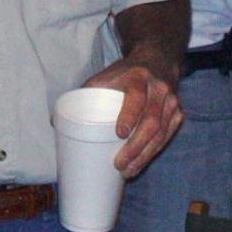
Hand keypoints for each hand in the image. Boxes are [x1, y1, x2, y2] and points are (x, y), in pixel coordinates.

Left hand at [84, 57, 181, 177]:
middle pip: (151, 121)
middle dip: (136, 146)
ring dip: (145, 155)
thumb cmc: (124, 74)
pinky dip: (154, 152)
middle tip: (119, 164)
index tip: (119, 134)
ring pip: (161, 133)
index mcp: (138, 78)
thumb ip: (85, 95)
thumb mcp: (105, 76)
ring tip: (128, 171)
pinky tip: (141, 164)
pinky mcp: (177, 113)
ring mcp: (171, 102)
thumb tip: (54, 122)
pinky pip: (167, 136)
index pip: (136, 97)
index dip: (129, 115)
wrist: (157, 60)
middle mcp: (159, 89)